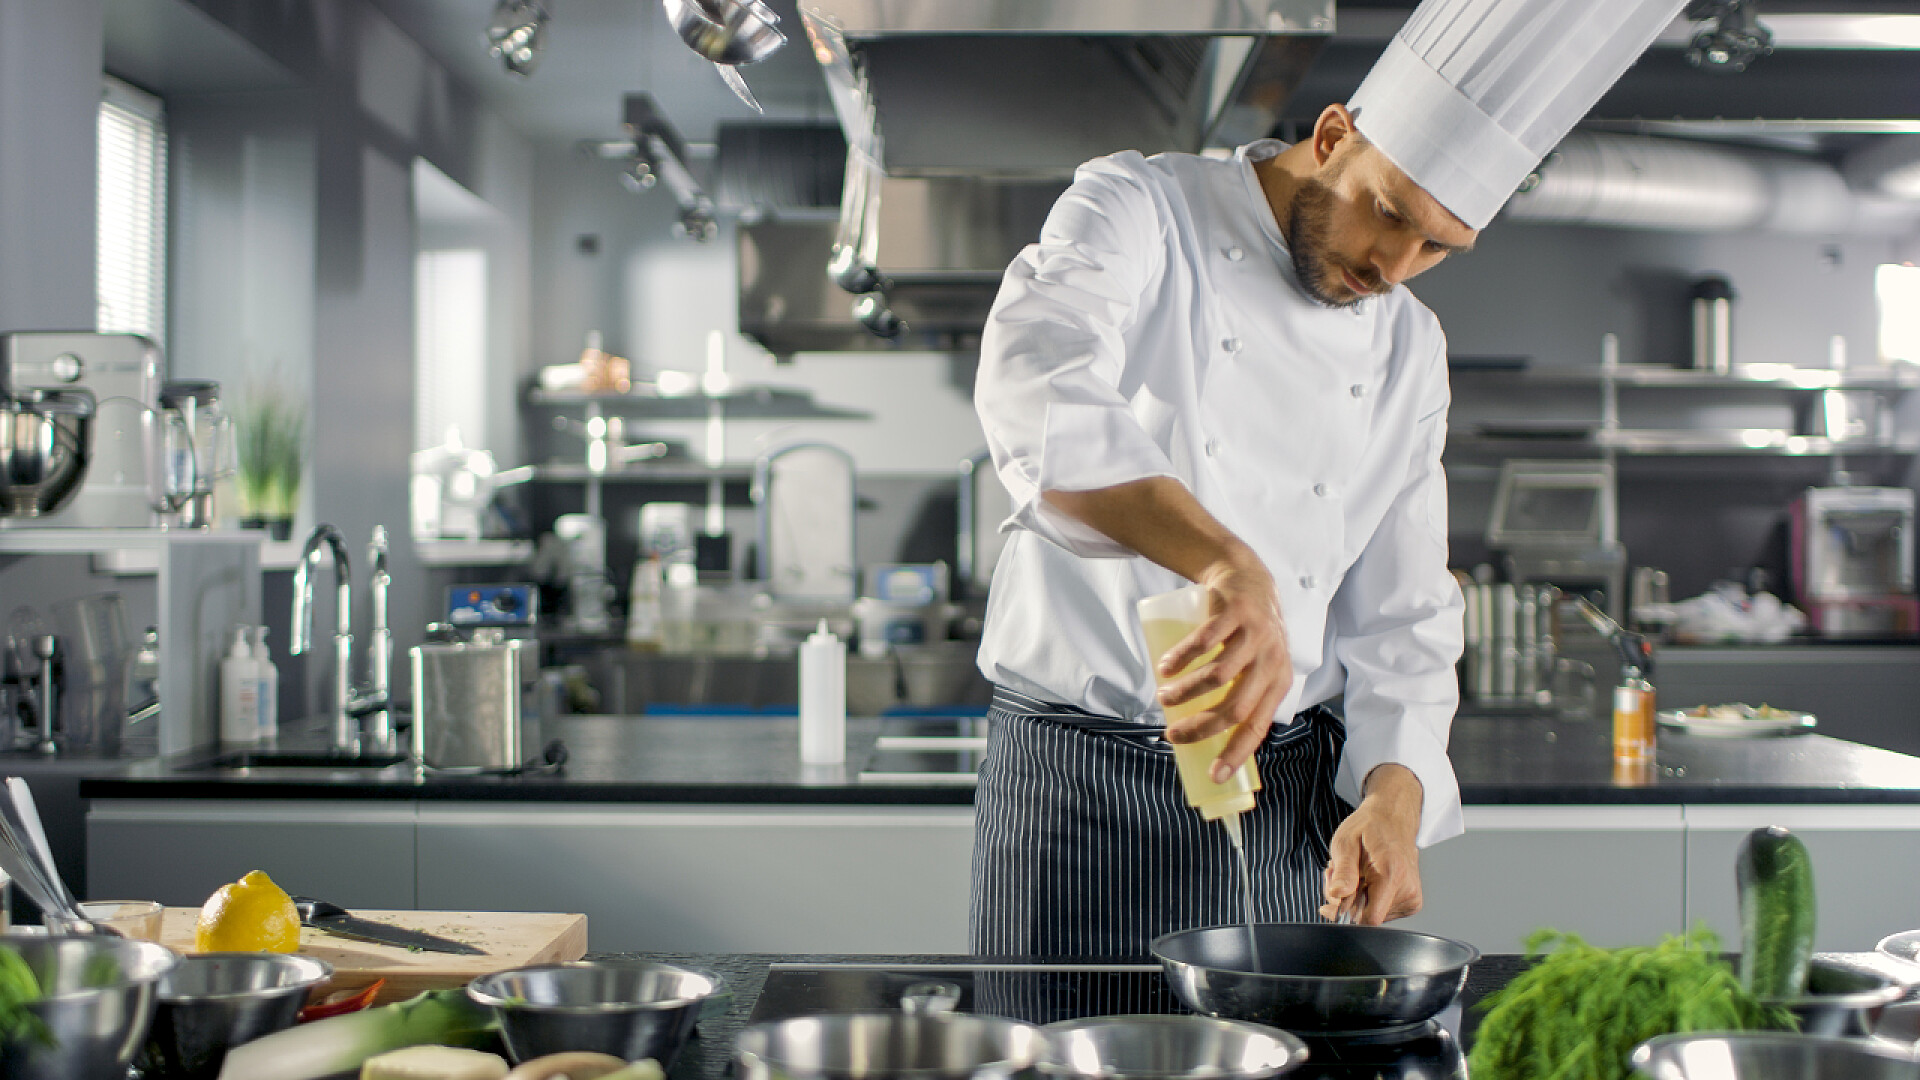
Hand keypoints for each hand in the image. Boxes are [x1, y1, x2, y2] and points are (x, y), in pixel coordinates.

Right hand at [1157, 554, 1293, 782]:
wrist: (1246, 579)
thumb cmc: (1246, 634)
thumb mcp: (1256, 666)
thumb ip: (1242, 695)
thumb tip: (1207, 739)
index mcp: (1278, 682)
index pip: (1258, 726)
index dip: (1237, 753)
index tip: (1213, 774)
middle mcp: (1271, 661)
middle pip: (1236, 707)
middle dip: (1201, 727)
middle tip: (1173, 734)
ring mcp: (1255, 635)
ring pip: (1219, 676)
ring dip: (1186, 692)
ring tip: (1164, 695)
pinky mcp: (1236, 612)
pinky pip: (1207, 640)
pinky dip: (1182, 657)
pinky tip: (1166, 666)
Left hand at [1320, 763, 1423, 924]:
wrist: (1393, 819)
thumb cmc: (1370, 827)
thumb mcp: (1346, 842)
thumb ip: (1342, 871)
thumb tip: (1336, 895)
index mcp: (1393, 874)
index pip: (1369, 918)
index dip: (1346, 913)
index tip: (1335, 895)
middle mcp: (1408, 890)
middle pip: (1366, 917)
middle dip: (1345, 900)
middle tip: (1339, 873)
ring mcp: (1413, 898)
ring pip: (1372, 915)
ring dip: (1355, 899)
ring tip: (1354, 873)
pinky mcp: (1412, 902)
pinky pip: (1381, 911)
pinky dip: (1368, 899)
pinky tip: (1366, 879)